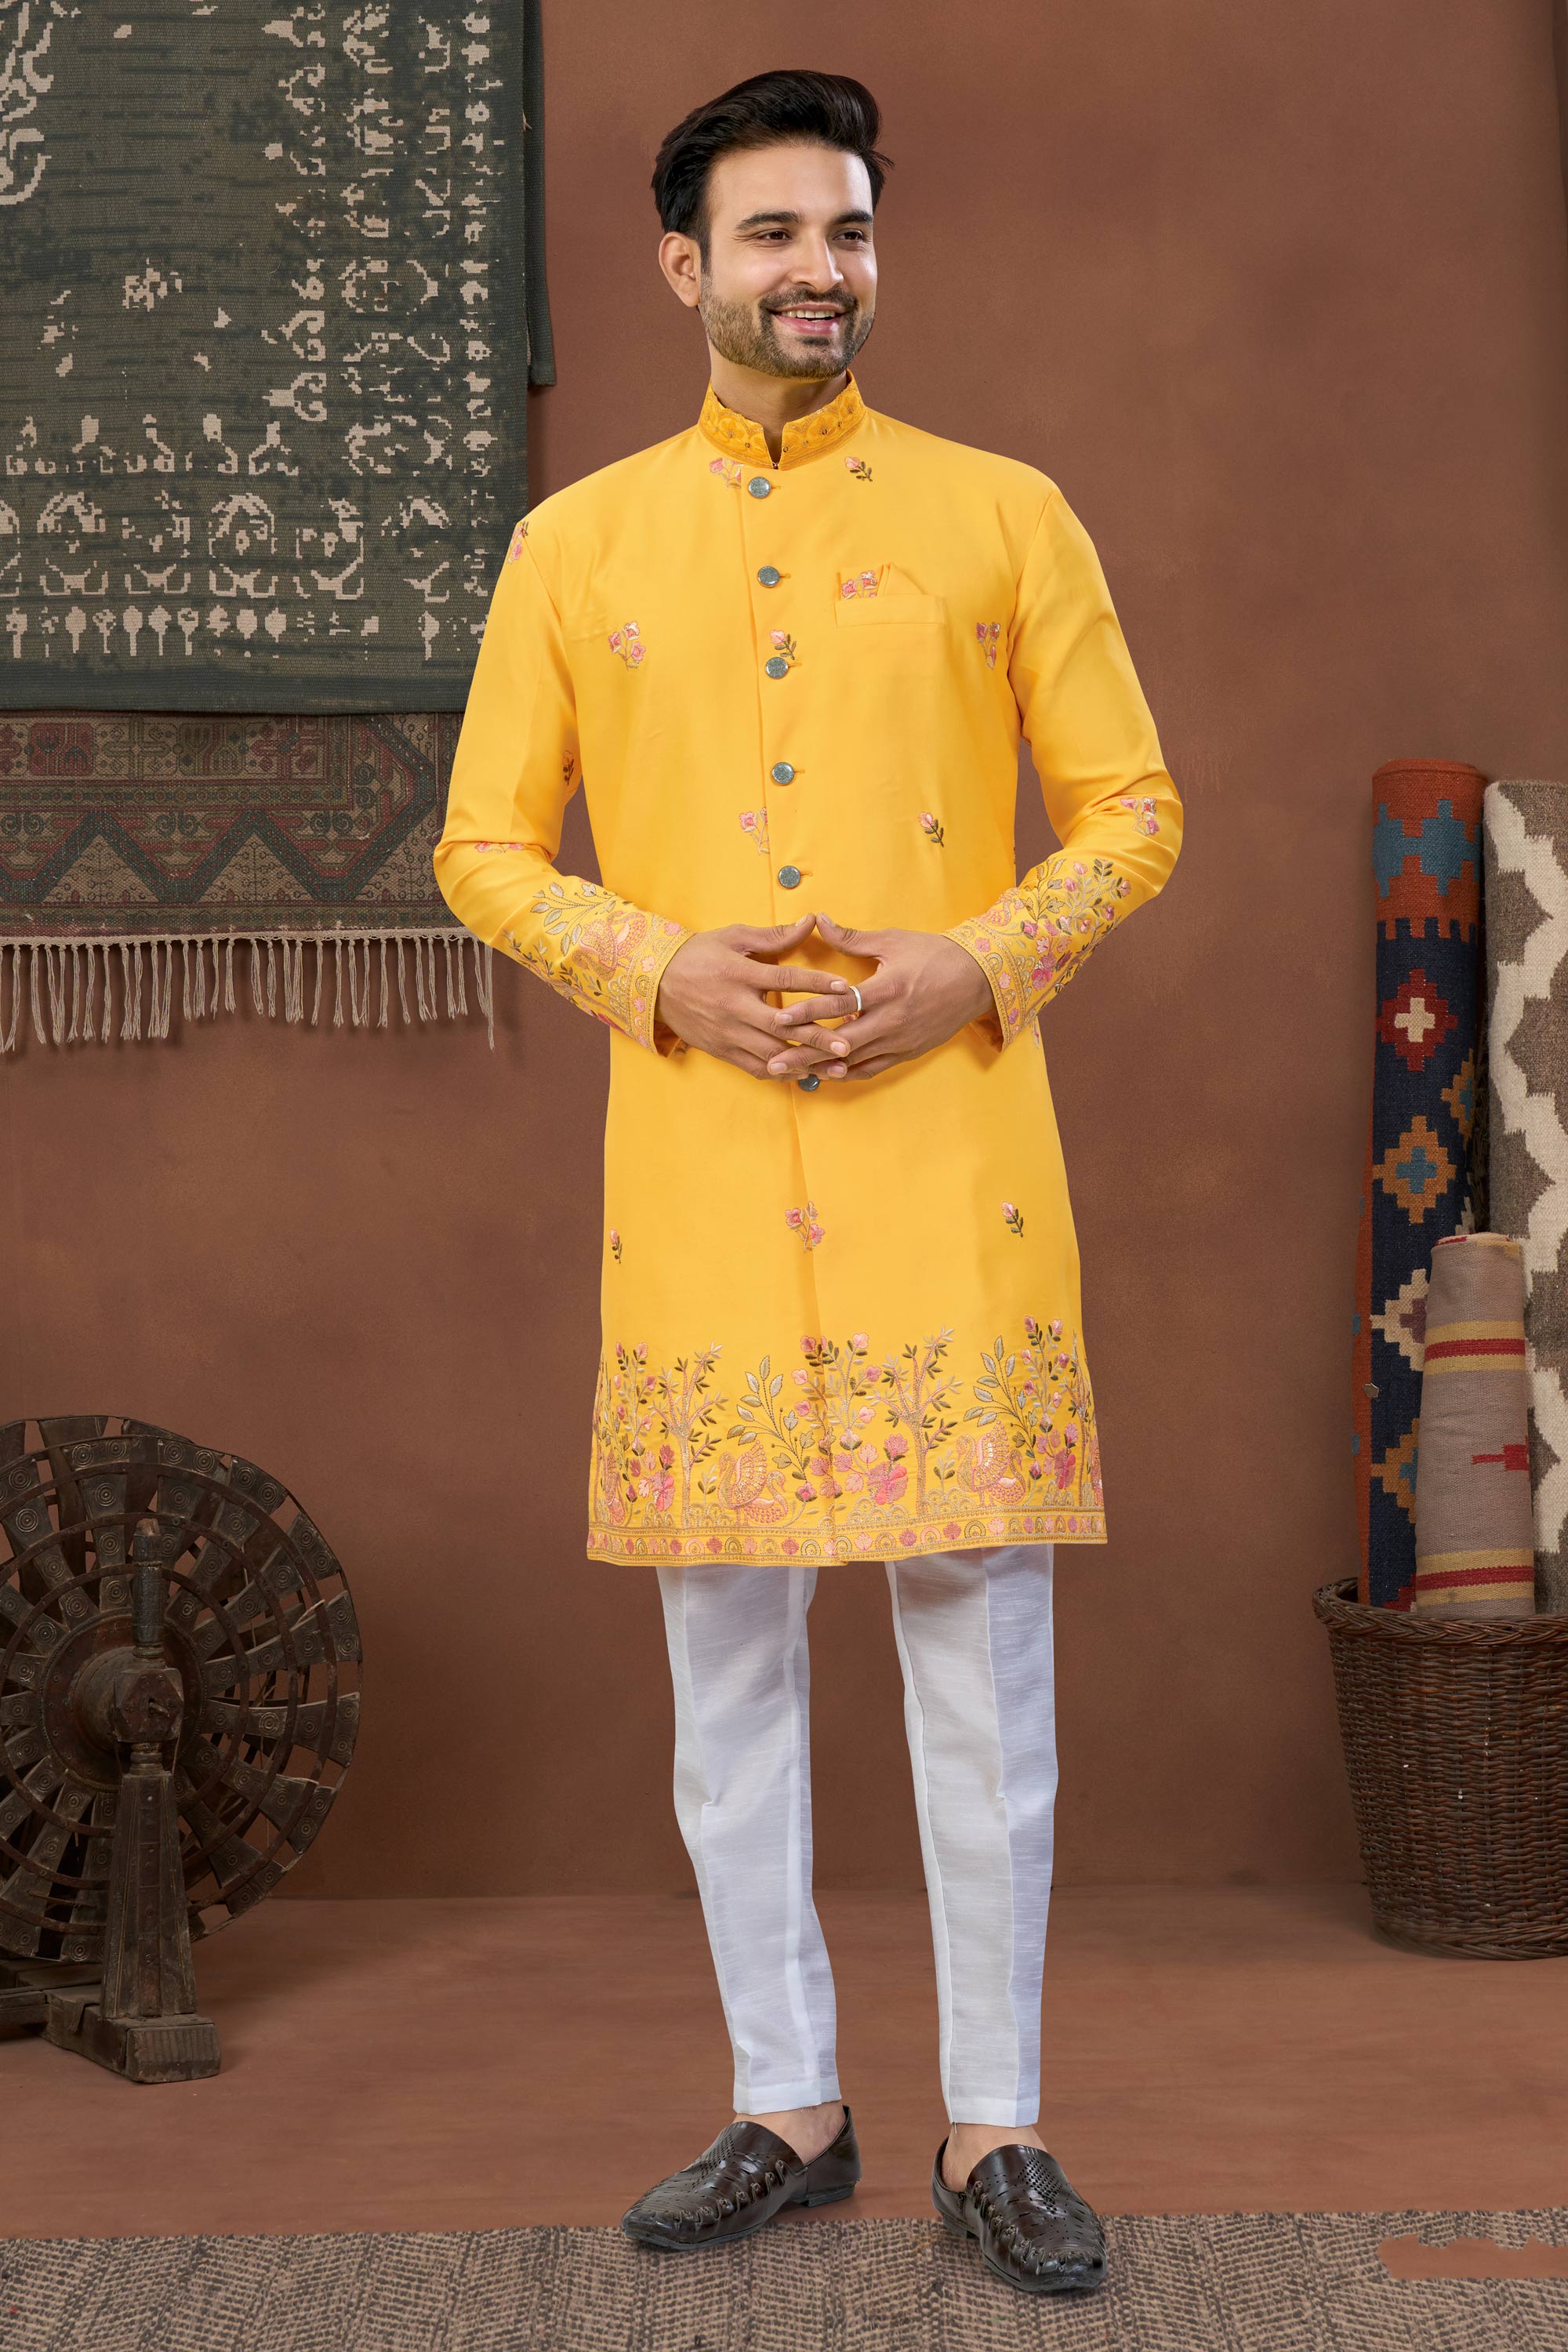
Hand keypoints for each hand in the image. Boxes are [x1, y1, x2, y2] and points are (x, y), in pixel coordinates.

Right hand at [655, 914, 858, 1079]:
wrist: (654, 983)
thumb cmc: (698, 955)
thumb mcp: (733, 937)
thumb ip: (774, 935)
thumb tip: (811, 921)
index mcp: (739, 974)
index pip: (784, 980)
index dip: (817, 983)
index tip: (845, 988)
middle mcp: (734, 1007)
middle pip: (782, 1026)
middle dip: (816, 1036)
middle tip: (847, 1043)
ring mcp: (727, 1033)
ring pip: (771, 1053)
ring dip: (805, 1061)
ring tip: (836, 1066)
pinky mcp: (722, 1051)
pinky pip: (756, 1067)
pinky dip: (782, 1072)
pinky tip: (806, 1074)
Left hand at [773, 913, 993, 1079]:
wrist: (978, 979)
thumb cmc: (935, 955)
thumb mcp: (893, 941)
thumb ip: (851, 938)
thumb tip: (818, 920)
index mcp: (888, 989)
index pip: (839, 1006)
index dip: (807, 1013)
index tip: (778, 1021)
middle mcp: (894, 1021)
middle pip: (841, 1043)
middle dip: (805, 1054)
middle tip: (773, 1062)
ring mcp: (901, 1041)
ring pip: (854, 1062)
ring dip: (821, 1068)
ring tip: (792, 1075)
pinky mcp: (908, 1052)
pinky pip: (872, 1069)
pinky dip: (847, 1073)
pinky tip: (825, 1074)